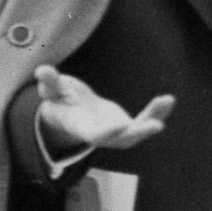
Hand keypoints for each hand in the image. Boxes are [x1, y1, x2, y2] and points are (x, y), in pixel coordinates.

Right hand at [30, 66, 169, 161]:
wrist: (71, 115)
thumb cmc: (59, 102)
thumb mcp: (51, 92)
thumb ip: (49, 83)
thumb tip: (42, 70)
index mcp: (82, 128)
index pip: (95, 135)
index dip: (108, 132)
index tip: (121, 125)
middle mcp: (102, 136)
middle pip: (123, 140)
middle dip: (139, 133)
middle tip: (157, 126)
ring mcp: (116, 134)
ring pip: (138, 132)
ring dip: (154, 118)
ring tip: (167, 100)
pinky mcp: (128, 127)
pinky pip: (145, 122)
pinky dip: (157, 113)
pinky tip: (168, 100)